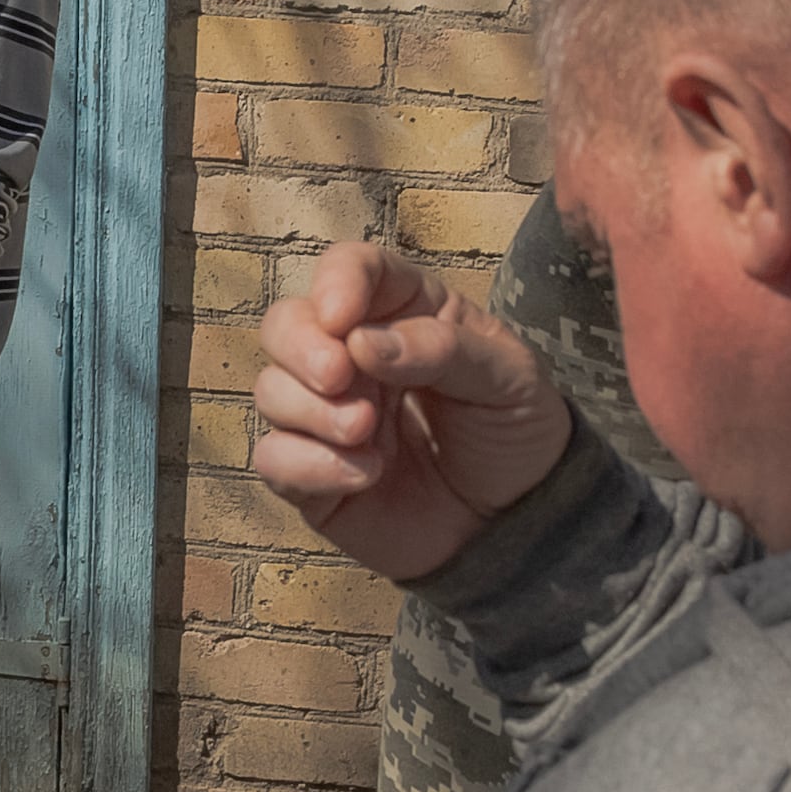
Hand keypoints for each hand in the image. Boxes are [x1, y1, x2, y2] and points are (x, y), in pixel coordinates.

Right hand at [249, 242, 577, 585]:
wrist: (519, 523)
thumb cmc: (516, 434)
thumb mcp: (510, 378)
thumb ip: (442, 350)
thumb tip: (362, 342)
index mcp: (404, 313)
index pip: (352, 268)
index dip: (338, 281)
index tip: (343, 318)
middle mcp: (353, 356)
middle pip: (285, 322)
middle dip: (299, 346)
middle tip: (338, 378)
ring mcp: (326, 415)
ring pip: (270, 389)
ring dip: (309, 410)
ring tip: (365, 433)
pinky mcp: (311, 475)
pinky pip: (273, 458)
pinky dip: (308, 464)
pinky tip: (364, 475)